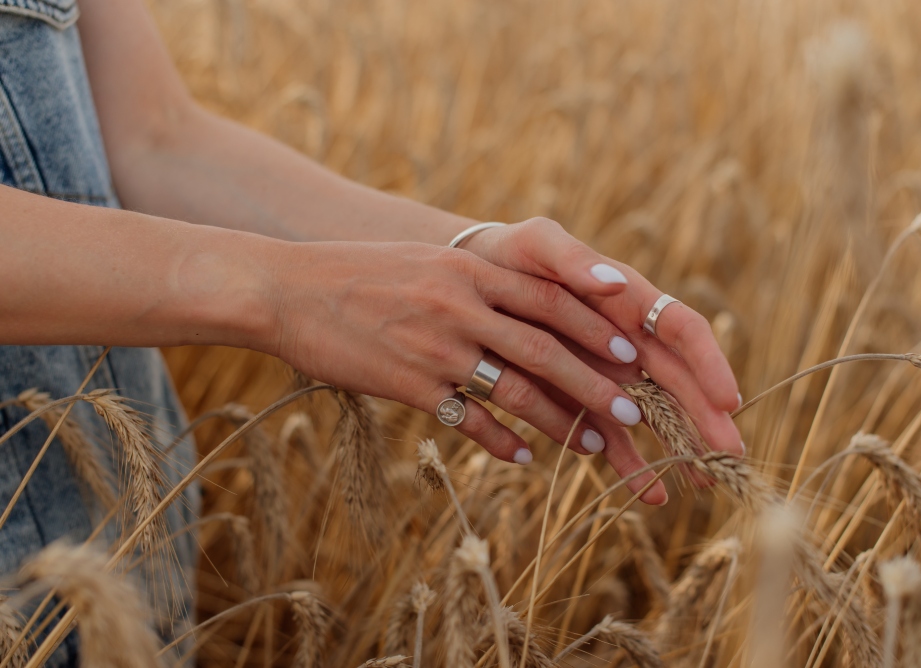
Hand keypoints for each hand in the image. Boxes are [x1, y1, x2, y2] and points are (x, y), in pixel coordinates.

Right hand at [263, 240, 654, 474]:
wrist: (285, 289)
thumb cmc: (356, 274)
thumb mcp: (425, 263)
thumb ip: (474, 280)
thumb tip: (520, 304)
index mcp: (468, 269)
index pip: (549, 299)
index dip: (596, 327)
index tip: (632, 352)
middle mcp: (460, 305)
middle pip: (546, 349)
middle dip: (596, 382)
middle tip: (634, 410)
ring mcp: (435, 346)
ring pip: (515, 388)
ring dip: (561, 419)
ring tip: (595, 443)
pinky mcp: (408, 383)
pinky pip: (467, 418)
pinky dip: (500, 440)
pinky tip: (523, 457)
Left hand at [462, 218, 743, 498]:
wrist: (479, 280)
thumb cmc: (515, 256)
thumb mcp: (539, 245)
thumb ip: (572, 261)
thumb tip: (614, 281)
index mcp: (629, 299)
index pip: (682, 330)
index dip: (708, 363)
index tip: (727, 399)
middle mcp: (629, 339)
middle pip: (679, 380)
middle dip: (705, 417)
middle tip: (729, 455)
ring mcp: (609, 372)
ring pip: (654, 414)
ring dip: (679, 447)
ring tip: (701, 482)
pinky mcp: (582, 398)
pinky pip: (610, 434)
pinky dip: (629, 463)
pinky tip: (650, 494)